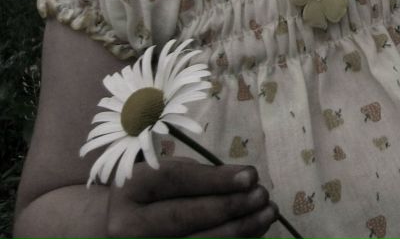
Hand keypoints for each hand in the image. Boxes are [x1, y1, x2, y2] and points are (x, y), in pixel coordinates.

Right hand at [104, 160, 276, 237]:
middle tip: (262, 195)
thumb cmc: (159, 192)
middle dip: (229, 206)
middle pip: (183, 217)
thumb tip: (247, 180)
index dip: (215, 179)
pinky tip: (255, 230)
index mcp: (129, 189)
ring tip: (268, 212)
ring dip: (240, 229)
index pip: (173, 181)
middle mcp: (127, 226)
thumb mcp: (172, 172)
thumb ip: (202, 175)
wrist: (129, 227)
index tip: (251, 175)